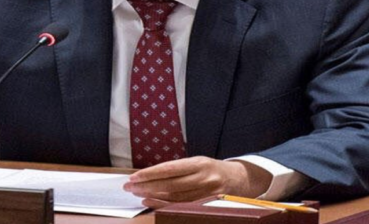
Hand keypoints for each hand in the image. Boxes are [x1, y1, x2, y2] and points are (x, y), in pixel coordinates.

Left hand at [123, 157, 270, 208]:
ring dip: (152, 196)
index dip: (150, 173)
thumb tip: (149, 174)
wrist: (239, 180)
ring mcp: (207, 193)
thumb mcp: (198, 162)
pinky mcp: (207, 205)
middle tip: (129, 186)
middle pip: (170, 185)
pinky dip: (163, 205)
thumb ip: (177, 168)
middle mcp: (204, 178)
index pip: (170, 169)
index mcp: (200, 163)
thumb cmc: (211, 170)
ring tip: (137, 193)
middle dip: (147, 186)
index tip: (134, 176)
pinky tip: (150, 202)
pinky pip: (181, 207)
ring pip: (174, 198)